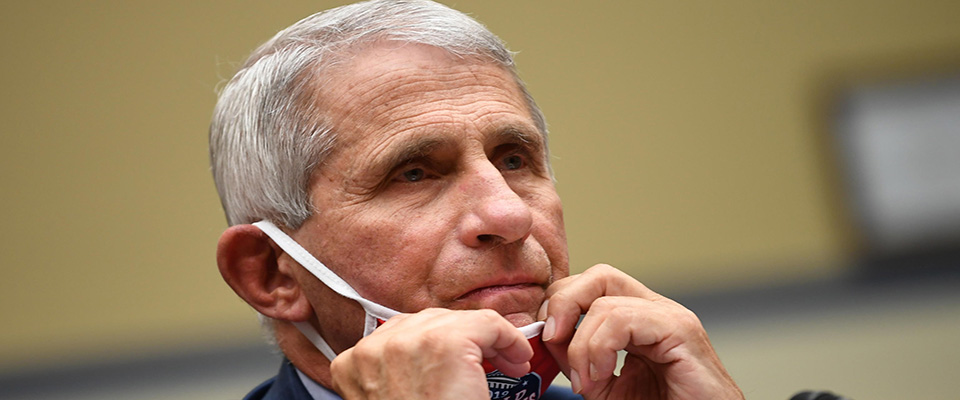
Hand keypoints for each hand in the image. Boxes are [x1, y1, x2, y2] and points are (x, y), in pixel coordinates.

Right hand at [329, 308, 532, 399]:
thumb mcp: (396, 396)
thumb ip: (399, 376)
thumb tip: (430, 362)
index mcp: (352, 364)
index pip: (401, 333)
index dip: (439, 344)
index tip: (465, 363)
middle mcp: (373, 348)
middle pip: (427, 321)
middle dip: (464, 340)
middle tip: (492, 364)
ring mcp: (407, 342)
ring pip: (458, 321)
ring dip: (487, 341)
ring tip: (509, 363)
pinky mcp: (446, 345)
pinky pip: (487, 324)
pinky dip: (509, 339)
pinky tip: (518, 358)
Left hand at [539, 264, 742, 399]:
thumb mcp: (603, 384)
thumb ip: (576, 357)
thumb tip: (545, 336)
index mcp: (637, 317)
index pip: (590, 284)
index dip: (560, 305)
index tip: (547, 341)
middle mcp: (655, 309)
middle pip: (599, 274)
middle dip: (564, 304)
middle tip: (553, 341)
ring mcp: (670, 317)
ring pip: (605, 300)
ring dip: (581, 344)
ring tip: (587, 380)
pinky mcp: (680, 331)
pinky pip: (624, 320)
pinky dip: (600, 348)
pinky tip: (603, 375)